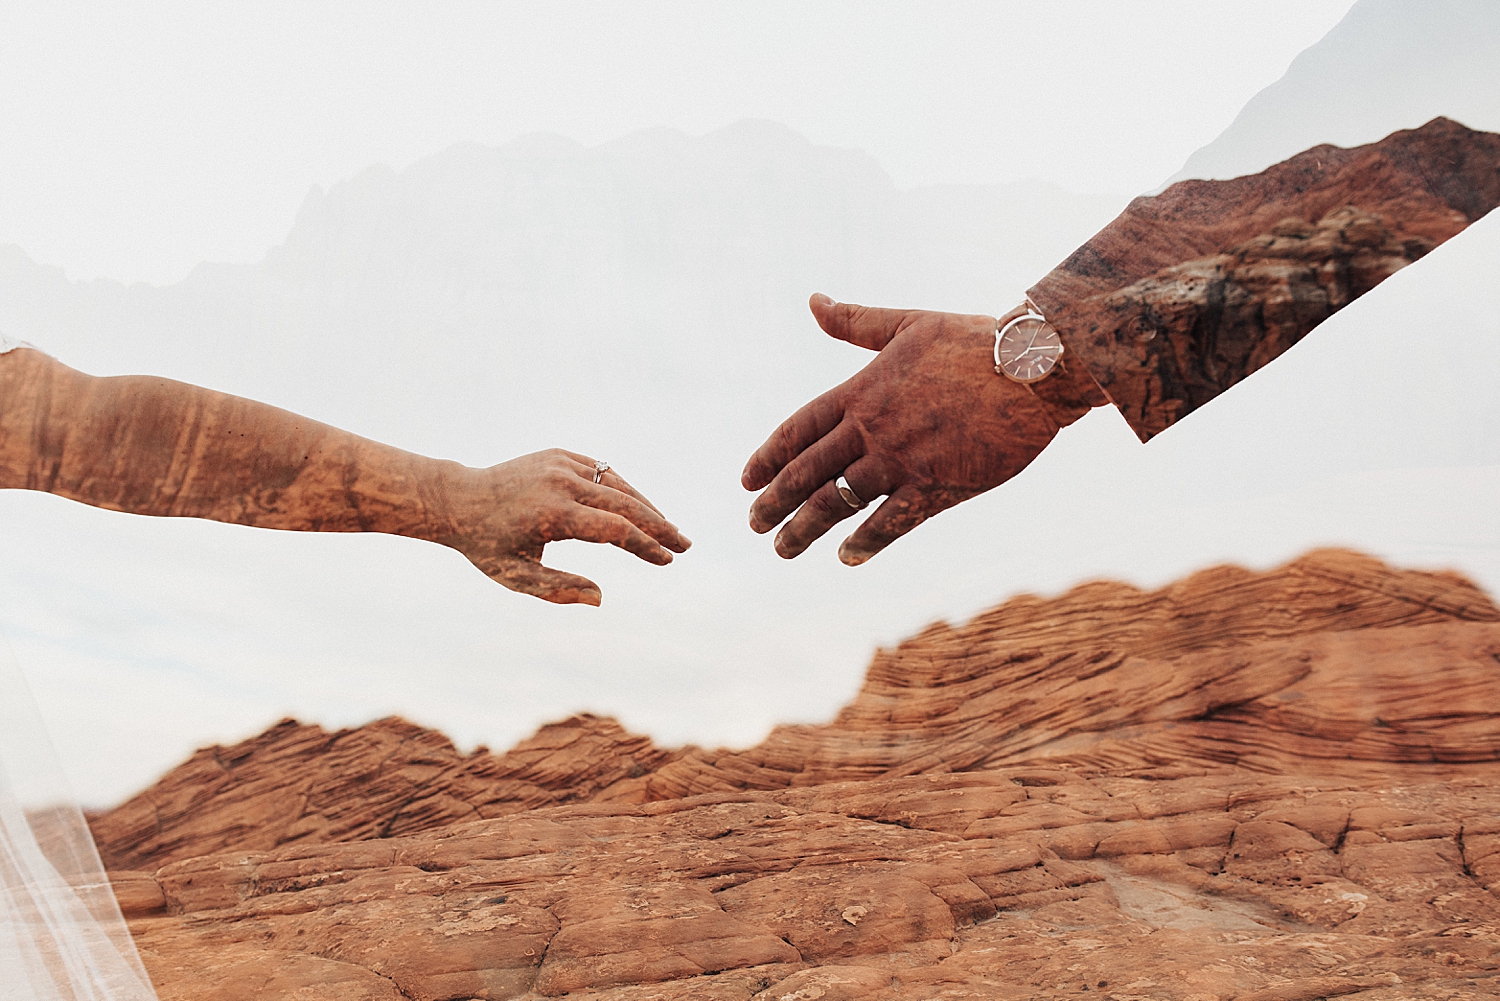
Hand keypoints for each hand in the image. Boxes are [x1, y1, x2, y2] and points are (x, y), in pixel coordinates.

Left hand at [434, 448, 689, 604]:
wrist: (457, 499)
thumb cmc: (487, 546)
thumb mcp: (516, 577)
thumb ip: (558, 590)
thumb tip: (600, 599)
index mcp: (551, 514)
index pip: (613, 530)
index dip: (644, 546)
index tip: (666, 560)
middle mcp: (560, 483)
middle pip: (625, 504)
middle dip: (659, 526)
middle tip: (685, 545)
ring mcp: (561, 464)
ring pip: (618, 484)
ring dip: (647, 507)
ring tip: (669, 530)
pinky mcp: (560, 455)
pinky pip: (603, 471)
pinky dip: (624, 490)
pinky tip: (640, 508)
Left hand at [742, 294, 1101, 565]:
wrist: (1032, 370)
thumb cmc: (974, 340)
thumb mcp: (908, 323)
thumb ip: (856, 321)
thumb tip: (813, 300)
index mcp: (861, 392)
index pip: (798, 430)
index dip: (768, 457)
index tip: (746, 481)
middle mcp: (872, 430)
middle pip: (806, 473)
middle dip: (774, 502)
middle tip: (753, 524)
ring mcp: (900, 462)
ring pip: (836, 503)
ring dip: (804, 529)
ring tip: (783, 549)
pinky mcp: (934, 488)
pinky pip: (888, 523)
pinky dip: (864, 542)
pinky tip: (846, 556)